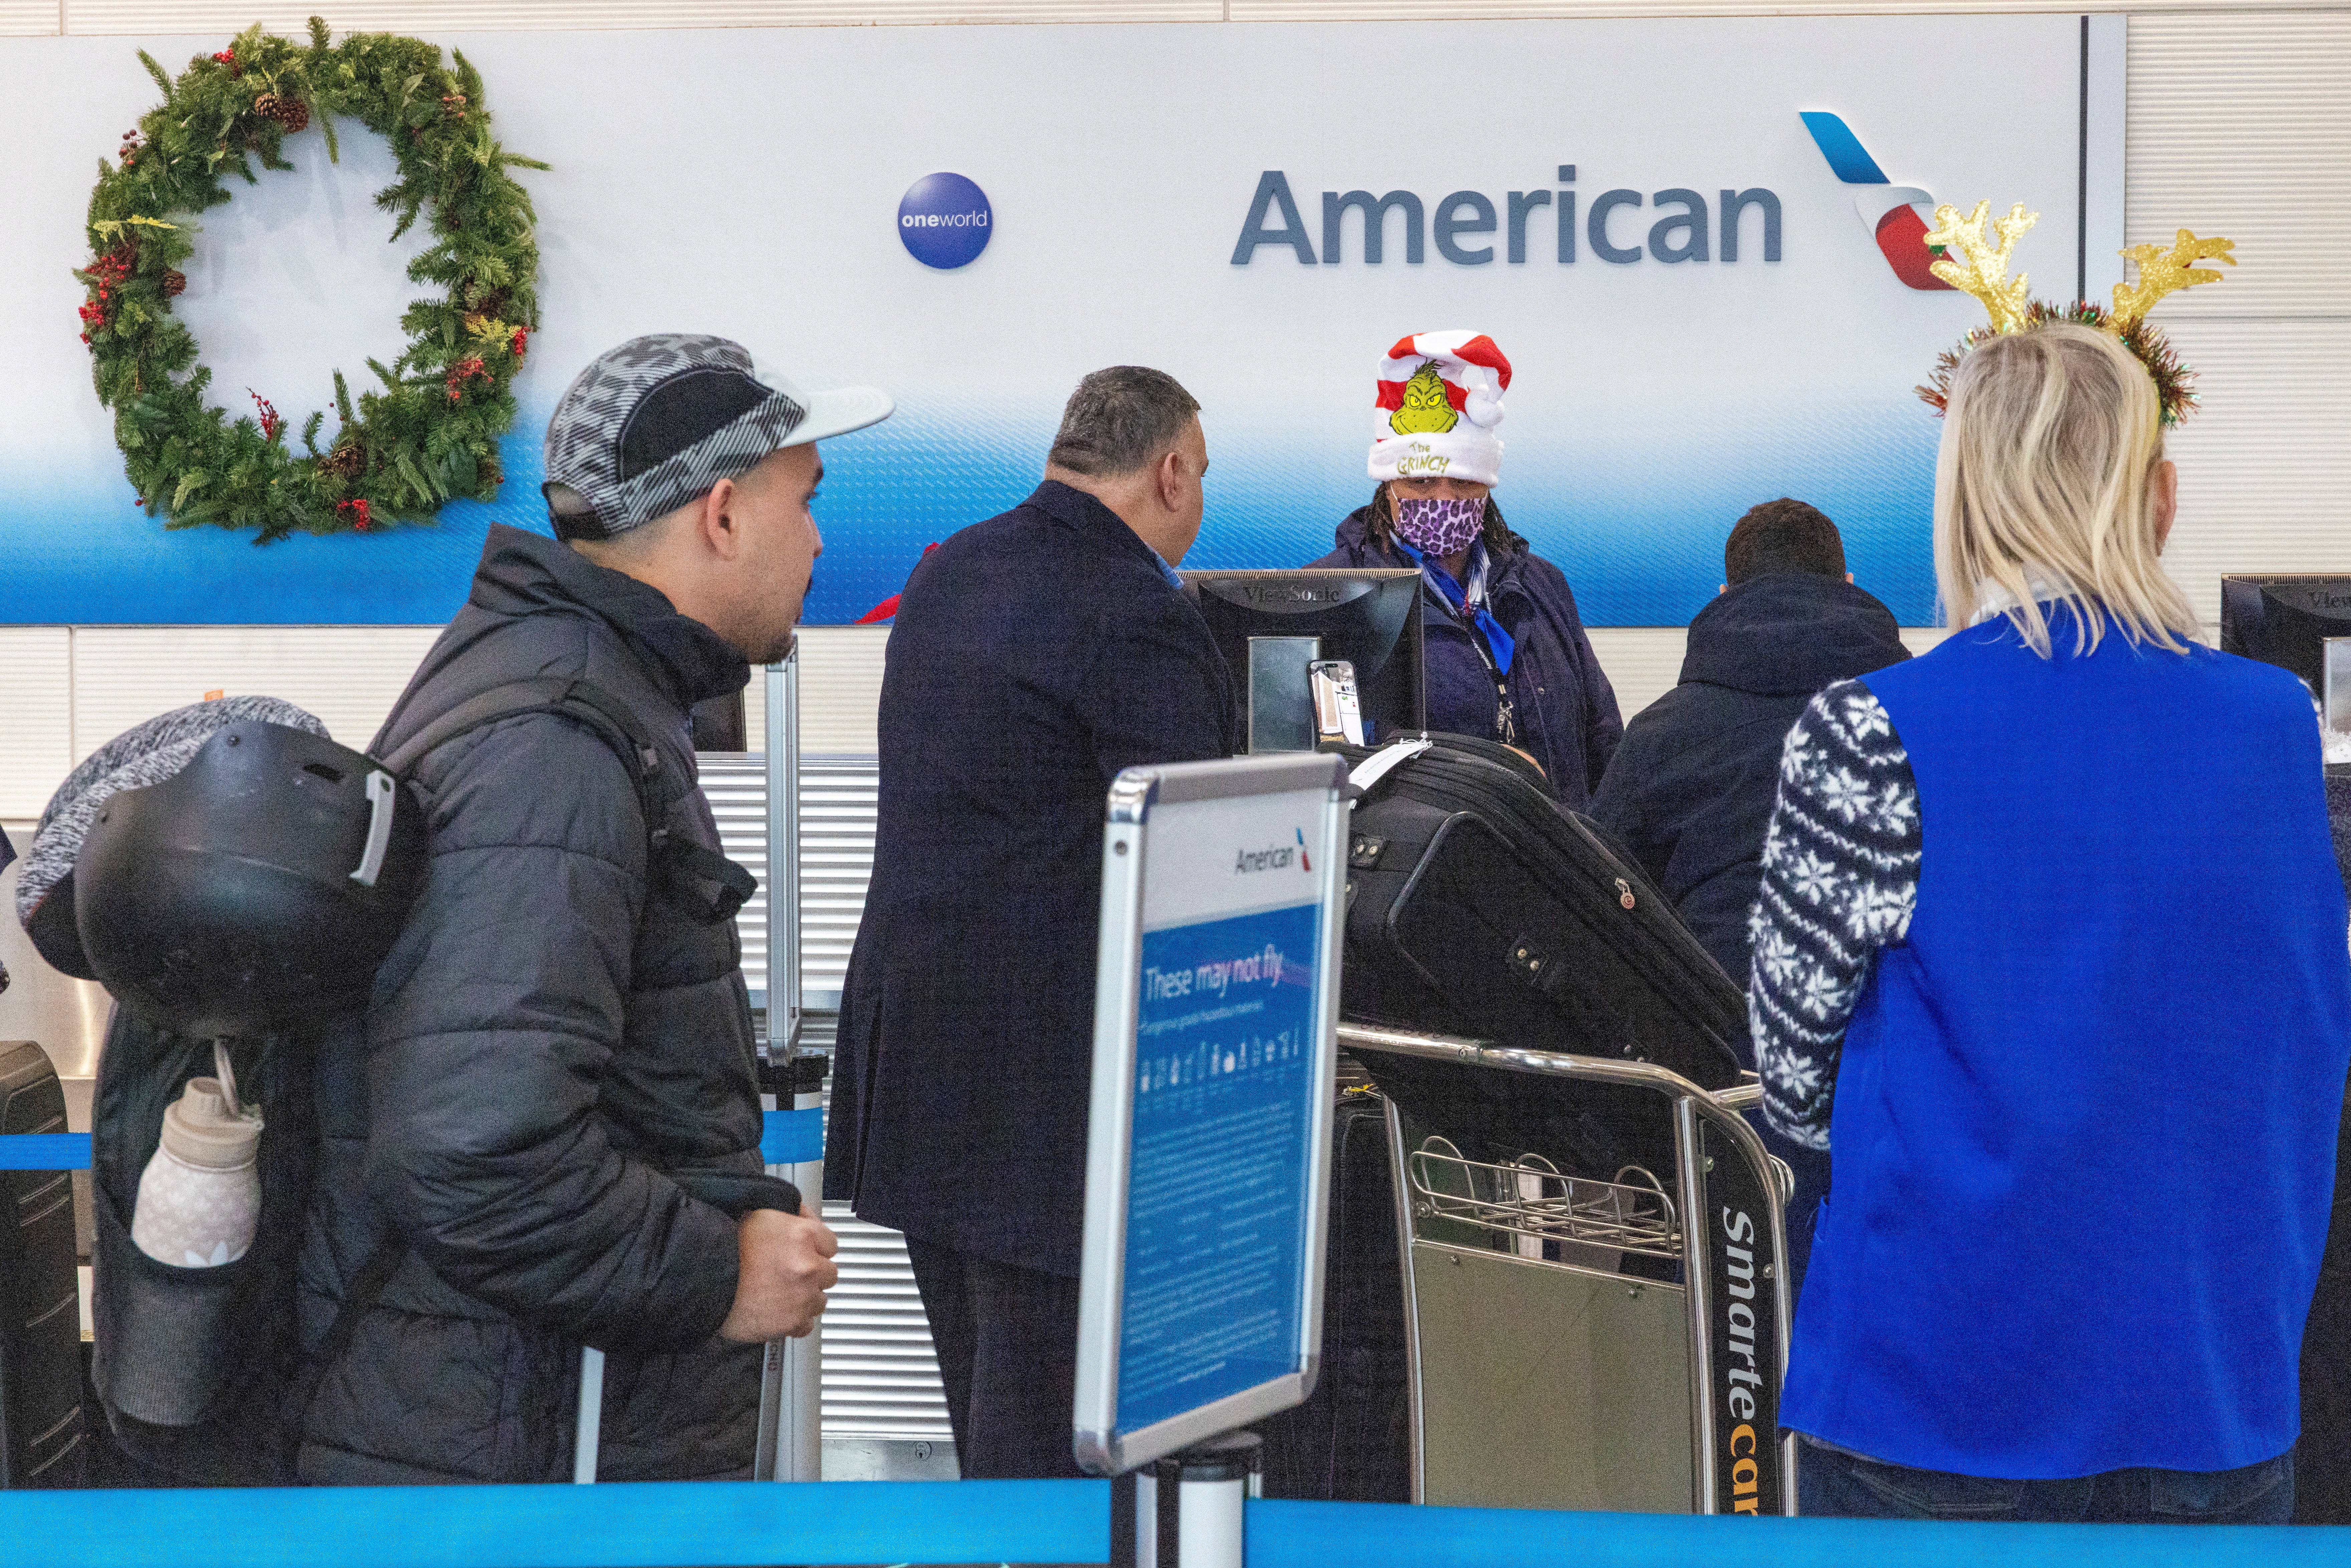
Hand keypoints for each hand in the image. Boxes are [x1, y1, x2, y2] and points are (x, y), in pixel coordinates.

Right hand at [718, 1207, 838, 1342]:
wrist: (701, 1280)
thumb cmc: (723, 1249)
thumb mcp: (758, 1214)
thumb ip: (789, 1216)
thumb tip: (802, 1216)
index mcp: (803, 1234)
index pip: (830, 1244)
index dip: (815, 1249)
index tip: (806, 1254)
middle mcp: (808, 1265)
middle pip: (828, 1273)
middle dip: (812, 1274)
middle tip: (788, 1275)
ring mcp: (802, 1296)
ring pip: (819, 1300)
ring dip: (804, 1298)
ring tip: (779, 1294)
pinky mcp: (792, 1322)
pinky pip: (806, 1325)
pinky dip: (795, 1322)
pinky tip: (777, 1312)